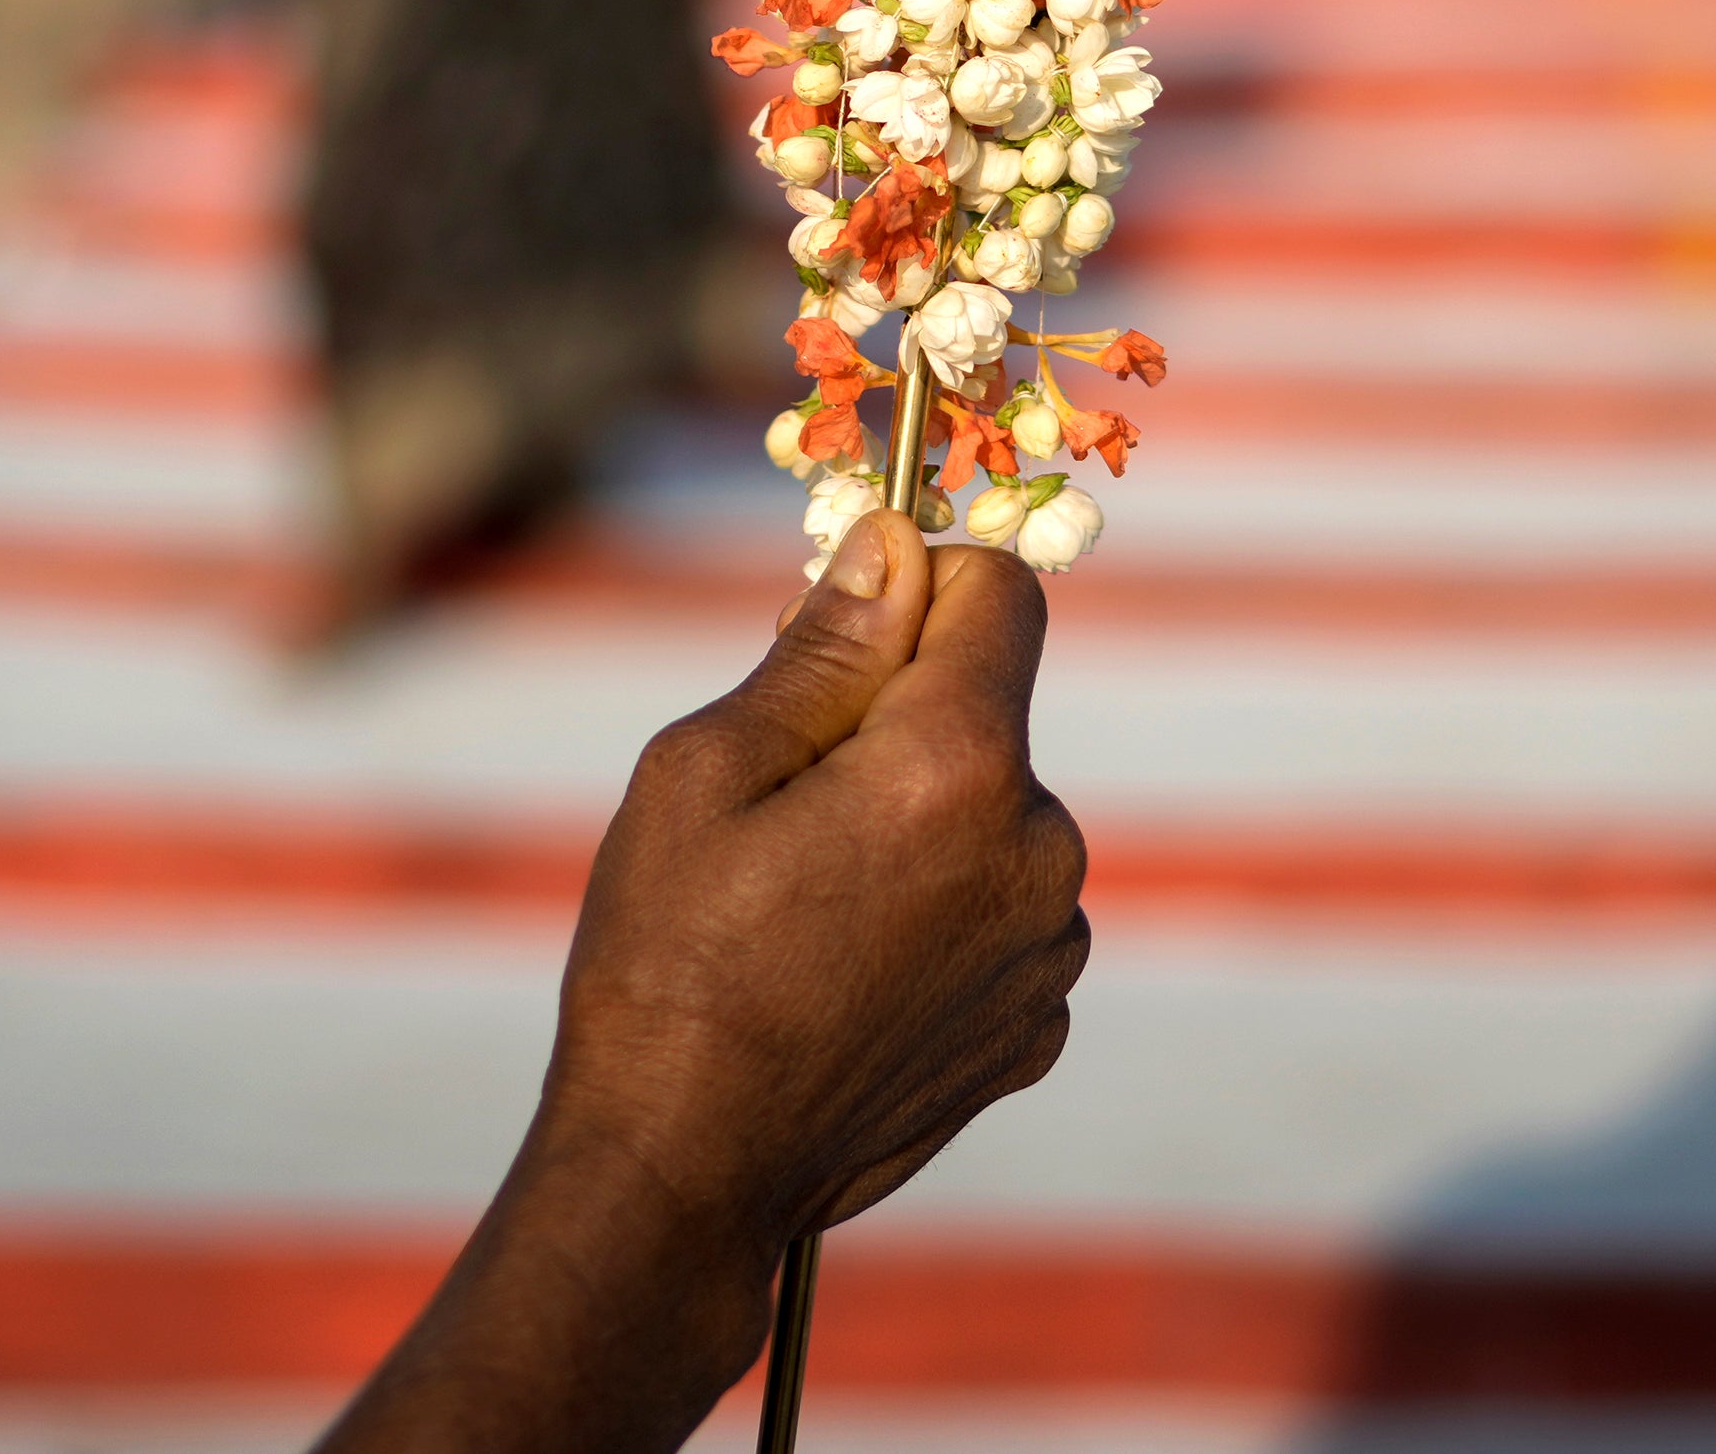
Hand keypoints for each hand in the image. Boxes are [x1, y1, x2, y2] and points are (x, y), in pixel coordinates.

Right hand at [311, 511, 1087, 1452]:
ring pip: (992, 819)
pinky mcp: (1036, 1026)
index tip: (840, 633)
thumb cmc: (666, 962)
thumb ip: (822, 649)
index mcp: (959, 766)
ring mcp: (1049, 950)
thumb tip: (892, 544)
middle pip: (987, 714)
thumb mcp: (704, 770)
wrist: (686, 1172)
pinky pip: (997, 916)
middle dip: (899, 726)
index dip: (917, 588)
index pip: (1000, 593)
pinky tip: (843, 976)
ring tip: (804, 911)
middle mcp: (1038, 850)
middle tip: (782, 810)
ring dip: (919, 829)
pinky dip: (936, 920)